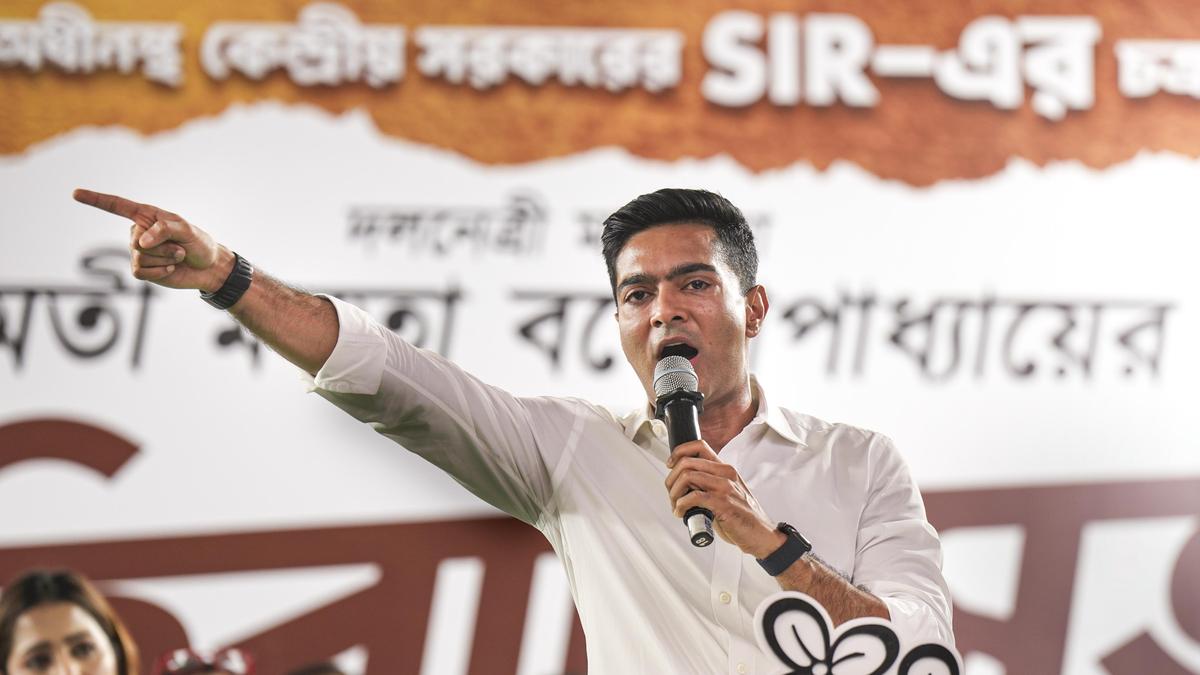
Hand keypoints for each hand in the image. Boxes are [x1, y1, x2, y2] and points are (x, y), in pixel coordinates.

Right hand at [73, 188, 231, 291]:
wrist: (207, 267)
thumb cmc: (199, 244)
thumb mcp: (187, 231)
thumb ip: (164, 230)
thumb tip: (140, 242)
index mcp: (147, 216)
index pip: (117, 206)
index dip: (95, 200)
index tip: (75, 193)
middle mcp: (138, 232)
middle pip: (137, 241)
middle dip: (163, 247)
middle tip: (179, 248)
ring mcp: (138, 252)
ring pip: (141, 257)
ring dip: (165, 259)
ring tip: (177, 256)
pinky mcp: (141, 270)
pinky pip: (141, 272)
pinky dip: (159, 272)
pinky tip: (171, 269)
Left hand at [665, 440, 785, 556]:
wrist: (762, 535)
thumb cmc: (744, 517)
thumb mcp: (727, 492)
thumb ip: (708, 484)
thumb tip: (684, 485)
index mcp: (725, 469)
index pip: (699, 446)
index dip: (679, 452)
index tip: (670, 465)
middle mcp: (726, 474)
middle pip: (687, 462)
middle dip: (671, 479)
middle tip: (671, 493)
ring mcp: (725, 488)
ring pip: (688, 476)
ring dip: (674, 492)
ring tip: (675, 504)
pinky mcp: (723, 503)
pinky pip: (693, 497)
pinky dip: (681, 505)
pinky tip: (681, 512)